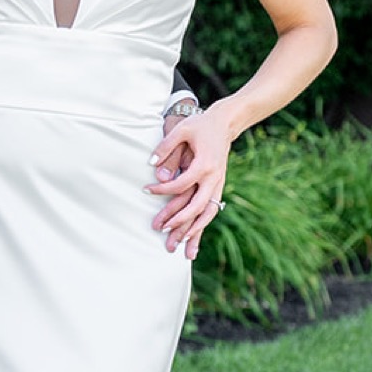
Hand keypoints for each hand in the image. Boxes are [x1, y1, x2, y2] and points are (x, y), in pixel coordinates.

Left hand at [147, 103, 234, 259]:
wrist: (224, 124)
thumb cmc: (200, 126)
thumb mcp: (182, 130)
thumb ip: (166, 147)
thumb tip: (152, 165)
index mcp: (204, 165)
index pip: (181, 184)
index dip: (162, 189)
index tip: (146, 190)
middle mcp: (213, 178)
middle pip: (196, 206)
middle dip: (178, 220)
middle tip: (160, 229)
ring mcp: (217, 185)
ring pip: (206, 214)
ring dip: (192, 232)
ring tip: (177, 247)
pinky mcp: (217, 188)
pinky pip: (210, 212)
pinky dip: (201, 228)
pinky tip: (192, 244)